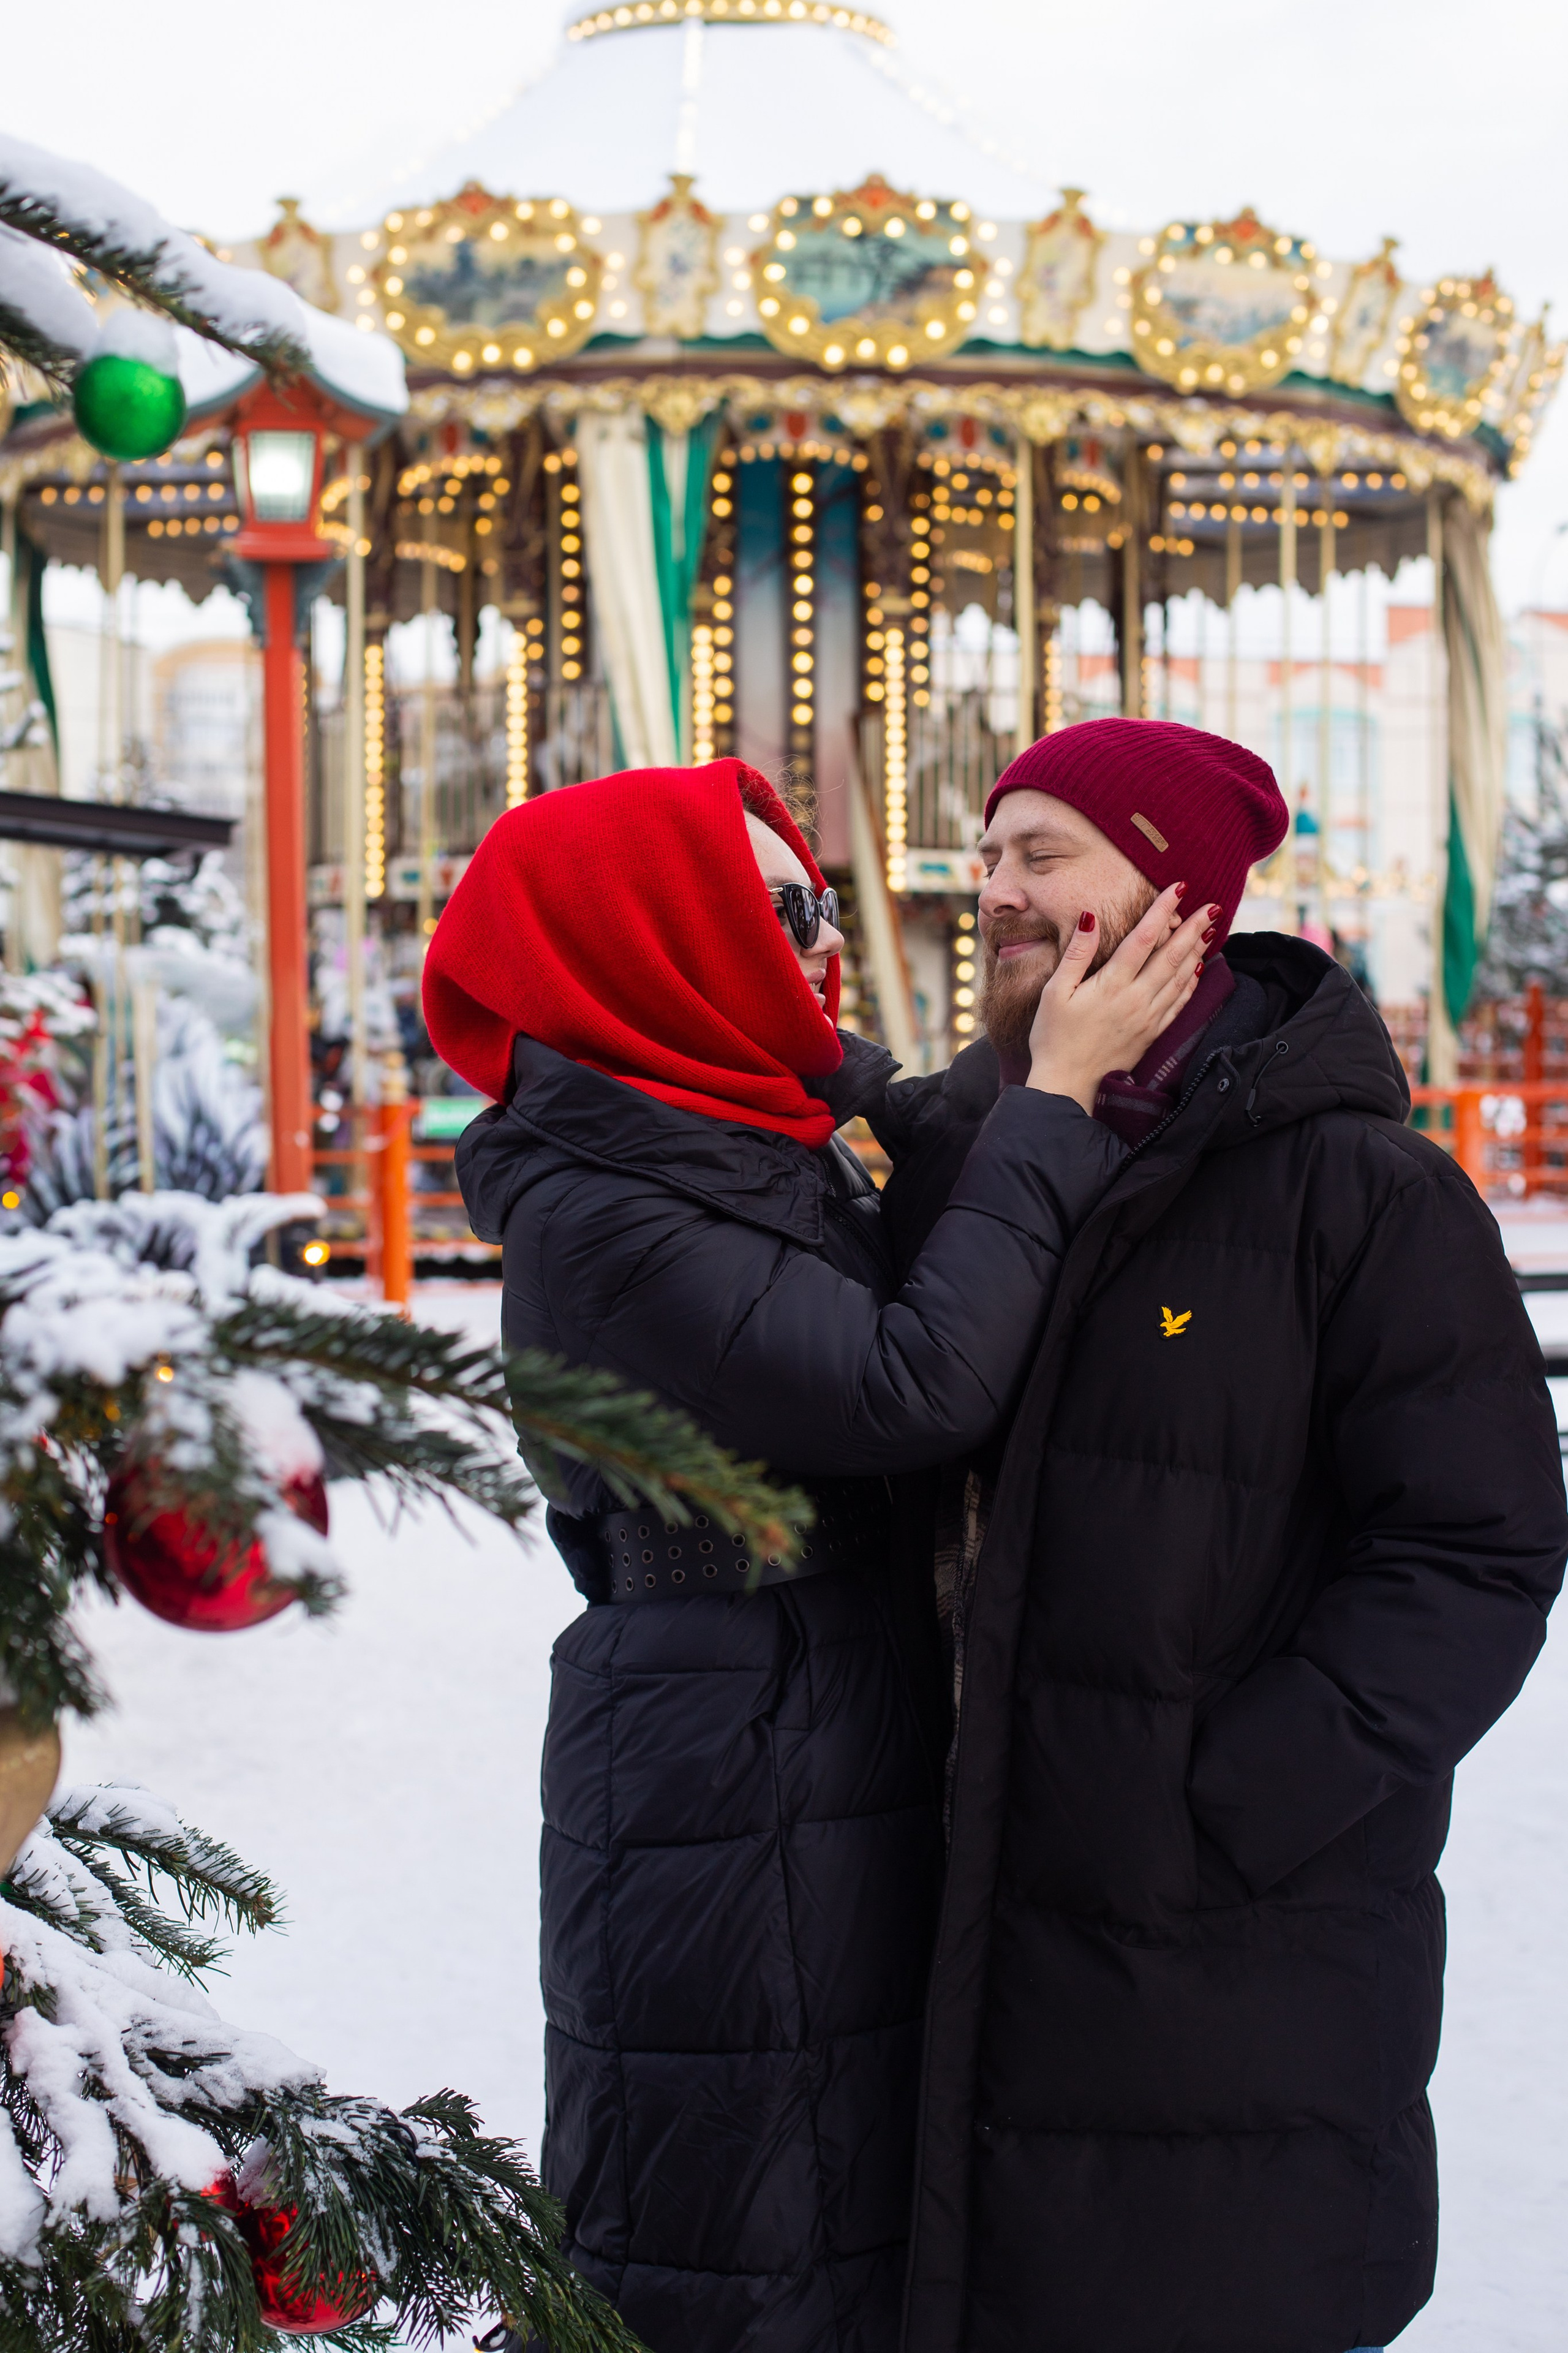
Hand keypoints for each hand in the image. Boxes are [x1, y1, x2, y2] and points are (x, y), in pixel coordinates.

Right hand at [1025, 885, 1213, 1111]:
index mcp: (1112, 984)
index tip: (1178, 888)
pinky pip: (1180, 1003)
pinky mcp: (1152, 1033)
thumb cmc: (1054, 1037)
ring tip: (1211, 929)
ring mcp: (1148, 1017)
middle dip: (1193, 928)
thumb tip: (1090, 917)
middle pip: (1172, 956)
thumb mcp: (1054, 992)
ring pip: (1181, 978)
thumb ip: (1076, 954)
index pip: (1144, 938)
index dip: (1162, 911)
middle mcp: (1136, 999)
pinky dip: (1192, 984)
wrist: (1068, 1084)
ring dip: (1198, 951)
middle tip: (1213, 906)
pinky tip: (1200, 970)